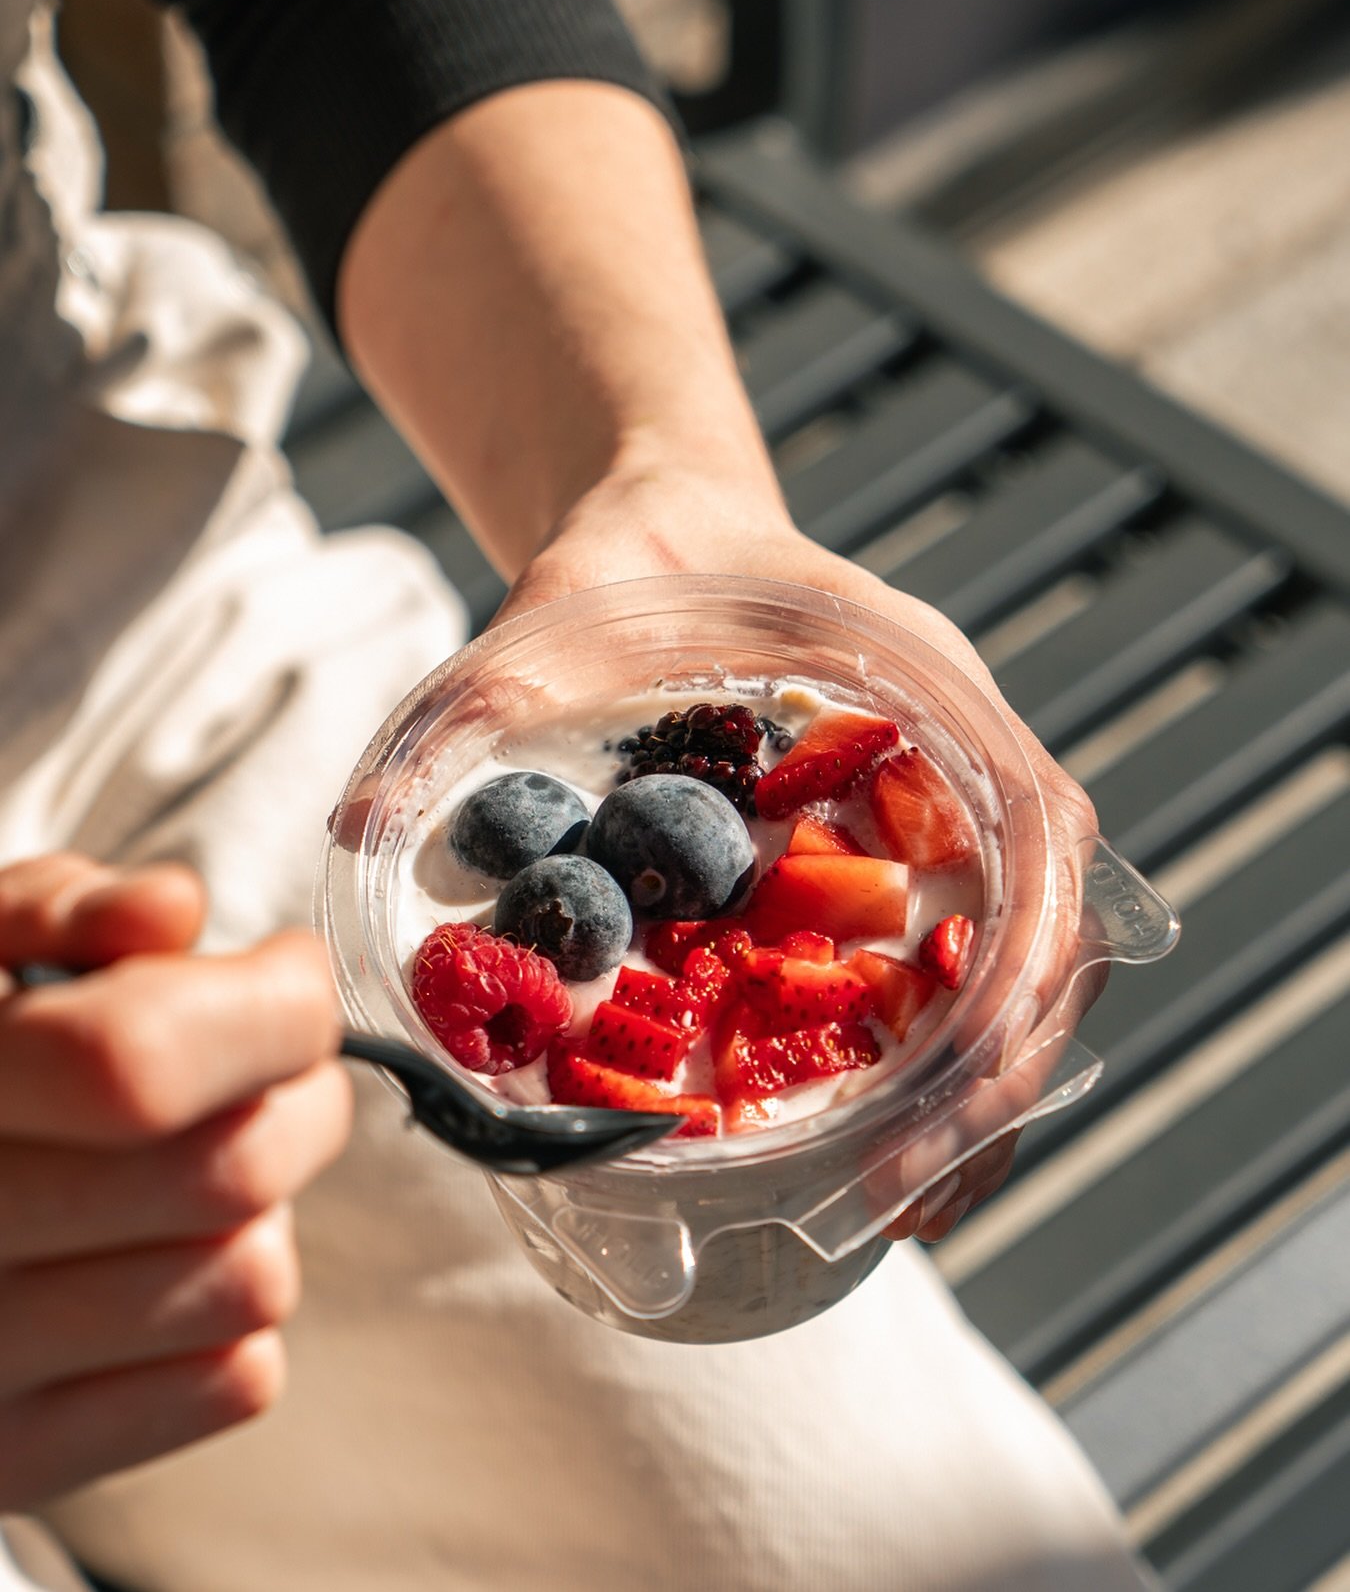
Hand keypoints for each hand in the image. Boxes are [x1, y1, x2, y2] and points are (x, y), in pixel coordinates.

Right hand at [0, 853, 350, 1508]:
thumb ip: (55, 911)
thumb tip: (170, 910)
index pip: (137, 1064)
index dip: (266, 1006)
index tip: (289, 976)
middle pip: (233, 1171)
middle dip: (298, 1096)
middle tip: (267, 1068)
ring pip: (254, 1279)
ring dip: (263, 1209)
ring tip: (194, 1167)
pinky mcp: (20, 1462)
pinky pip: (235, 1380)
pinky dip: (235, 1312)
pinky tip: (164, 1259)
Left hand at [498, 457, 1103, 1241]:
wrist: (672, 525)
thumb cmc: (646, 546)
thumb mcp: (574, 594)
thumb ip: (495, 690)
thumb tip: (362, 828)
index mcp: (926, 685)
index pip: (1038, 825)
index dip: (1027, 955)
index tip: (972, 1064)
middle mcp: (955, 762)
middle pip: (1042, 930)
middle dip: (999, 1070)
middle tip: (914, 1192)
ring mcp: (933, 819)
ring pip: (1008, 969)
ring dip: (976, 1093)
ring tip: (904, 1205)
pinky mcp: (884, 865)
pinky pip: (936, 971)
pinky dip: (921, 1063)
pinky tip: (866, 1146)